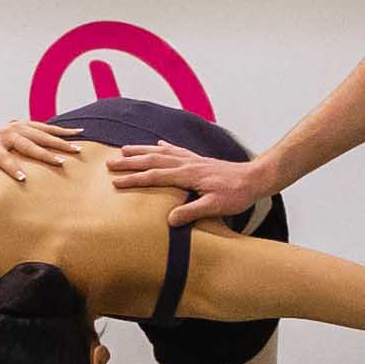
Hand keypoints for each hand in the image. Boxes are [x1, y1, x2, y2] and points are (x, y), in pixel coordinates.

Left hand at [0, 117, 91, 177]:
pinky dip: (63, 130)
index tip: (24, 178)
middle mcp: (7, 133)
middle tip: (61, 163)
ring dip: (60, 141)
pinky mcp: (28, 124)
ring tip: (77, 150)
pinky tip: (80, 133)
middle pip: (28, 144)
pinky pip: (48, 127)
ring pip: (42, 133)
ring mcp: (19, 126)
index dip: (12, 168)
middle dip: (44, 154)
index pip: (3, 158)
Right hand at [110, 140, 279, 227]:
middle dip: (130, 162)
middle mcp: (187, 164)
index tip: (115, 183)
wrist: (254, 179)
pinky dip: (164, 146)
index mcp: (187, 175)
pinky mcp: (199, 160)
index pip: (155, 177)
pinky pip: (176, 150)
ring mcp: (192, 160)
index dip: (134, 180)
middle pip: (152, 160)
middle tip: (109, 163)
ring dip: (142, 150)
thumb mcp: (215, 207)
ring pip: (161, 152)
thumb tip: (170, 220)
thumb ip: (192, 212)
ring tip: (124, 149)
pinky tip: (158, 144)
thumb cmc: (236, 194)